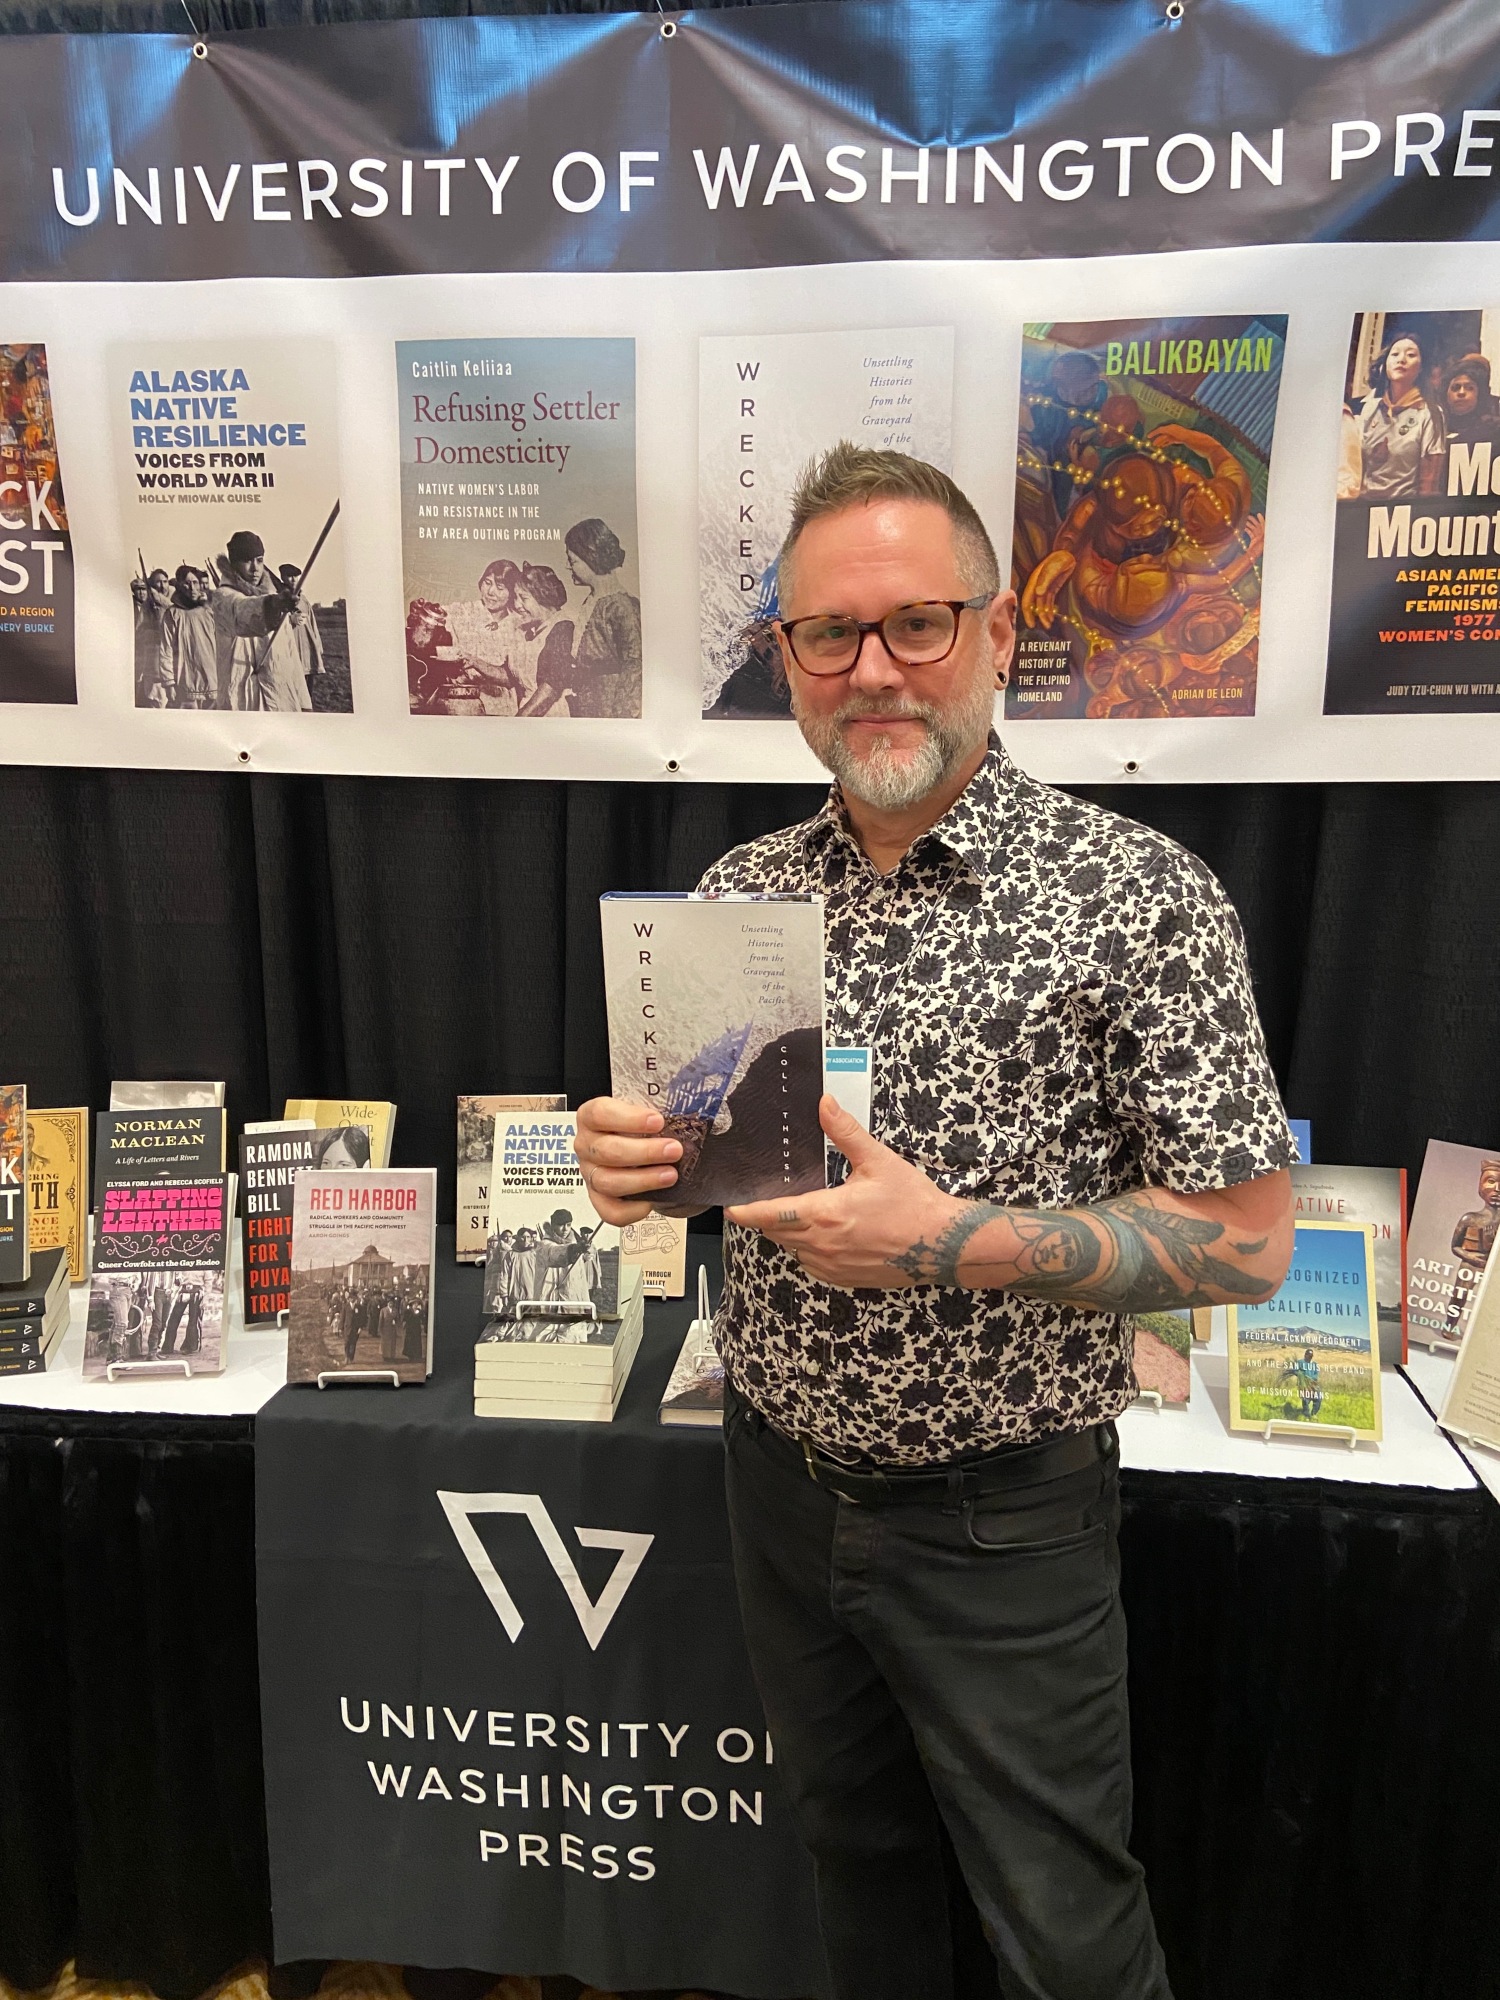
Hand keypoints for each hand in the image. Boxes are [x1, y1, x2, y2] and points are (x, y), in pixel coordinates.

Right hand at [574, 1096, 684, 1224]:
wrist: (647, 1154)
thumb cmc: (644, 1128)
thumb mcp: (649, 1110)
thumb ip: (661, 1107)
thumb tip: (686, 1110)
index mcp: (592, 1117)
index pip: (600, 1114)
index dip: (629, 1119)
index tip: (658, 1121)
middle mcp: (587, 1146)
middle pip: (607, 1150)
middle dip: (645, 1152)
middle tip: (674, 1150)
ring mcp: (591, 1174)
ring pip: (608, 1182)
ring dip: (643, 1180)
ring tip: (670, 1175)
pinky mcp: (600, 1200)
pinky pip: (611, 1211)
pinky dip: (633, 1209)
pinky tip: (652, 1199)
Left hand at [725, 1096, 964, 1289]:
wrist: (944, 1245)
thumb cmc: (913, 1202)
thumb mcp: (878, 1161)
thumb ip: (846, 1133)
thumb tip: (825, 1103)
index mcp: (826, 1214)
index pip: (771, 1216)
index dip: (747, 1213)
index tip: (730, 1209)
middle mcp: (823, 1244)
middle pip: (777, 1234)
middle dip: (768, 1220)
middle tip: (764, 1204)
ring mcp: (833, 1266)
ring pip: (794, 1250)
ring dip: (789, 1235)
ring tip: (795, 1216)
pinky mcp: (845, 1279)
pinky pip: (812, 1265)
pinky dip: (809, 1251)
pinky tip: (822, 1236)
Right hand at [1021, 550, 1074, 630]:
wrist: (1069, 553)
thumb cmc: (1059, 558)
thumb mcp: (1052, 568)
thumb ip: (1045, 580)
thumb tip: (1038, 593)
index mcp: (1034, 582)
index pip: (1027, 600)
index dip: (1027, 612)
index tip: (1031, 623)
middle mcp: (1037, 586)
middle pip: (1033, 605)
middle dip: (1036, 617)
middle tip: (1039, 627)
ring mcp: (1044, 588)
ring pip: (1042, 605)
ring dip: (1044, 615)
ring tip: (1048, 625)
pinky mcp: (1052, 588)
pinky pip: (1048, 602)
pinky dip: (1049, 610)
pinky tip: (1051, 617)